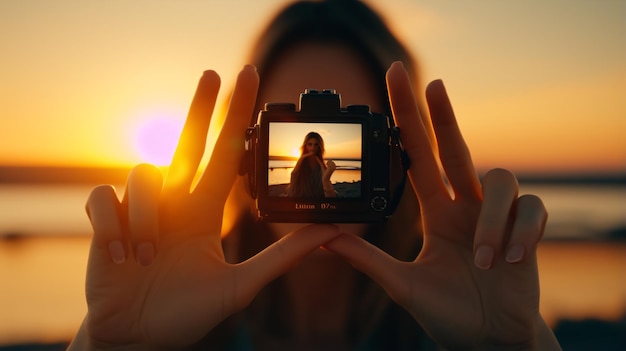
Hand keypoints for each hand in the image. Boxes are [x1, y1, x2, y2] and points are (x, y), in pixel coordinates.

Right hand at [73, 66, 339, 348]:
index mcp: (204, 211)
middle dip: (201, 106)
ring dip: (149, 218)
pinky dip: (115, 228)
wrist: (139, 339)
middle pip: (186, 140)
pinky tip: (121, 257)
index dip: (236, 119)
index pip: (224, 155)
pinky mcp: (106, 219)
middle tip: (215, 73)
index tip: (250, 83)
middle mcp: (175, 201)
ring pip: (145, 173)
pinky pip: (106, 198)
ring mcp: (139, 208)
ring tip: (147, 257)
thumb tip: (331, 234)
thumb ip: (283, 257)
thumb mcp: (241, 284)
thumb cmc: (186, 314)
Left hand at [325, 62, 559, 349]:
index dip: (408, 124)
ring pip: (499, 181)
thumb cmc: (447, 312)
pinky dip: (521, 232)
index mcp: (437, 212)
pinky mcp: (527, 229)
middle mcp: (465, 206)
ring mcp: (497, 215)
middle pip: (455, 147)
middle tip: (430, 81)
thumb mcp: (401, 284)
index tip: (394, 90)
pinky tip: (510, 259)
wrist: (488, 342)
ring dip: (490, 220)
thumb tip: (322, 239)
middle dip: (442, 114)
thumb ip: (366, 259)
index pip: (419, 159)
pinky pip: (533, 208)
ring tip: (484, 260)